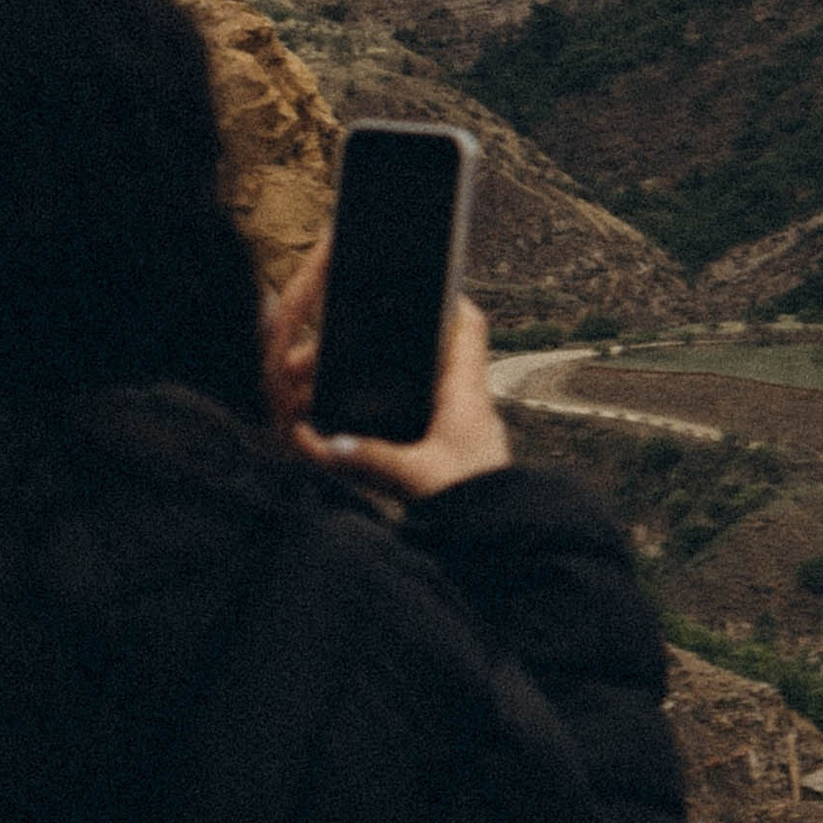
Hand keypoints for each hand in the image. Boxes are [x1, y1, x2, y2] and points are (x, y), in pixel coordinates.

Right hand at [262, 239, 511, 500]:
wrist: (504, 541)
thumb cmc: (475, 503)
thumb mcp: (416, 478)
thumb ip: (368, 459)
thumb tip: (319, 443)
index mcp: (466, 393)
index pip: (468, 327)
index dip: (447, 298)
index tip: (416, 282)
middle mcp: (465, 404)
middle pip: (425, 355)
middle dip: (373, 350)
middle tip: (327, 353)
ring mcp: (459, 429)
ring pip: (416, 390)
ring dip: (375, 386)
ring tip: (324, 390)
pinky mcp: (449, 455)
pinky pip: (414, 421)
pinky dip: (382, 420)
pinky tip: (348, 431)